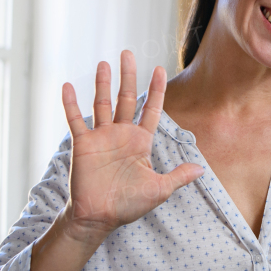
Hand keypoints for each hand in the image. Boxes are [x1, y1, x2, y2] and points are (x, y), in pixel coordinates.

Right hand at [58, 51, 202, 243]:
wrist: (99, 217)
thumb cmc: (128, 205)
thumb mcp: (159, 189)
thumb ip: (179, 175)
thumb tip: (202, 168)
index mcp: (140, 142)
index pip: (151, 110)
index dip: (156, 90)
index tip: (159, 69)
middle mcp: (121, 135)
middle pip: (126, 99)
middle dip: (128, 76)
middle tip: (128, 53)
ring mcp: (101, 137)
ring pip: (102, 103)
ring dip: (102, 83)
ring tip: (104, 63)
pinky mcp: (83, 144)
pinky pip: (75, 119)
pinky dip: (70, 103)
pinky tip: (67, 85)